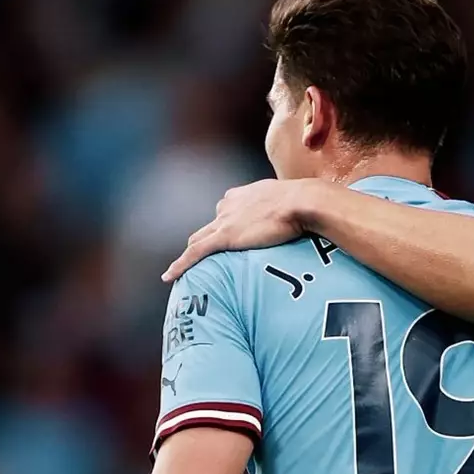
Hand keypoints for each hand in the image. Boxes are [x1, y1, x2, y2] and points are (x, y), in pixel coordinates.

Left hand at [162, 180, 317, 280]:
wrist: (301, 202)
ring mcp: (224, 221)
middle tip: (205, 258)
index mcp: (242, 196)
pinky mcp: (224, 237)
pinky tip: (169, 277)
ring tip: (182, 270)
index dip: (225, 226)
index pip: (226, 212)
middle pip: (208, 227)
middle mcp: (228, 205)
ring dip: (190, 254)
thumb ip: (284, 210)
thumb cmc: (304, 202)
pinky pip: (195, 254)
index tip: (228, 238)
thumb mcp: (290, 201)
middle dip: (205, 240)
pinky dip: (180, 265)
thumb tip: (299, 215)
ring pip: (198, 240)